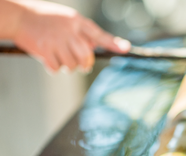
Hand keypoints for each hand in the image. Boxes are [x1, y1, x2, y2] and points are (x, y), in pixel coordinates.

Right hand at [11, 0, 130, 72]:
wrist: (20, 16)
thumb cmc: (47, 19)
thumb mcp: (67, 19)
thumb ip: (82, 32)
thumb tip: (93, 48)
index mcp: (77, 22)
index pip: (99, 34)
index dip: (113, 43)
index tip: (126, 49)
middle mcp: (68, 31)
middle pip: (86, 56)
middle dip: (85, 64)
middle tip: (82, 66)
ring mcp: (56, 40)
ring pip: (72, 65)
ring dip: (68, 67)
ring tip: (61, 59)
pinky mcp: (44, 49)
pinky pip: (56, 68)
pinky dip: (54, 68)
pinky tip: (49, 60)